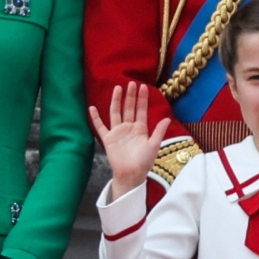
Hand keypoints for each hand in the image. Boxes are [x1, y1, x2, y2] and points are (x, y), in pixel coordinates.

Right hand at [89, 83, 170, 200]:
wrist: (132, 174)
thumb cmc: (144, 162)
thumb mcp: (154, 145)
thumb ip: (159, 132)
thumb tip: (167, 118)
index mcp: (141, 129)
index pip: (141, 110)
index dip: (142, 99)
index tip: (142, 87)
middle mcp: (128, 127)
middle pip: (128, 108)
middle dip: (130, 96)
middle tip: (131, 83)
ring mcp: (117, 132)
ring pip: (116, 112)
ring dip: (116, 101)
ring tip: (117, 88)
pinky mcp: (108, 138)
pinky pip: (100, 126)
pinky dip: (95, 118)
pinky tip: (92, 108)